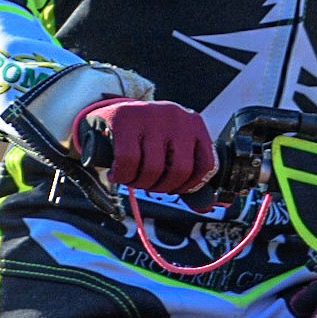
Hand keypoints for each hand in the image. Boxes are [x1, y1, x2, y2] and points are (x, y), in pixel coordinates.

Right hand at [73, 98, 215, 193]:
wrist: (110, 111)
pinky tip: (117, 173)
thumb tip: (204, 206)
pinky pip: (128, 161)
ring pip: (153, 168)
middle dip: (161, 187)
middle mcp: (176, 117)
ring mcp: (151, 115)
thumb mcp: (171, 145)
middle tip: (148, 184)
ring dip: (139, 183)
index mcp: (194, 124)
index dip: (189, 185)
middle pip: (180, 170)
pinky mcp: (125, 119)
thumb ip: (187, 171)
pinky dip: (122, 175)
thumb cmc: (145, 135)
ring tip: (131, 178)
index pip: (206, 164)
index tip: (174, 189)